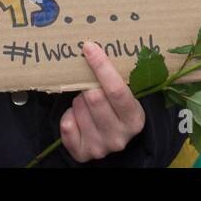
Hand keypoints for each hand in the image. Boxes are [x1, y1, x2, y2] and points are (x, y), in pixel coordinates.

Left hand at [59, 42, 146, 161]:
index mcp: (134, 119)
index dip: (101, 66)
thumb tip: (93, 47)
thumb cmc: (117, 108)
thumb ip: (114, 78)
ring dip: (79, 101)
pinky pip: (66, 124)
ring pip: (78, 108)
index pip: (116, 90)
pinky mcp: (82, 153)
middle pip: (94, 98)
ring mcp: (100, 147)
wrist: (113, 137)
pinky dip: (69, 115)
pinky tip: (78, 115)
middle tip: (89, 85)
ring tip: (86, 103)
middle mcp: (119, 137)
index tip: (89, 47)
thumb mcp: (124, 95)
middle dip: (88, 86)